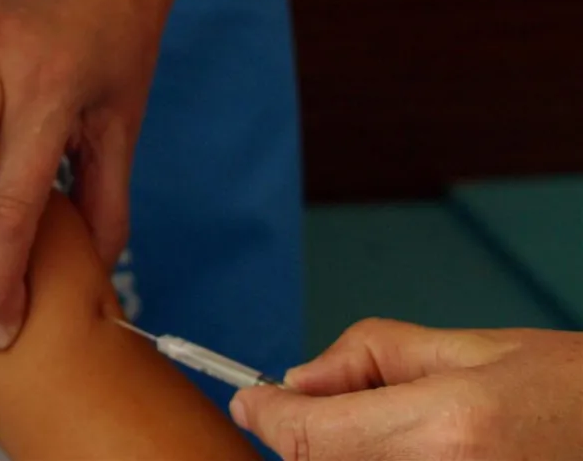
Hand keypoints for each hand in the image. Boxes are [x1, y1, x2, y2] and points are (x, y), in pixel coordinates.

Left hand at [230, 318, 582, 460]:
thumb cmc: (580, 392)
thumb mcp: (477, 349)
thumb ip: (376, 355)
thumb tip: (303, 375)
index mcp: (446, 430)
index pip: (309, 435)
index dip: (267, 414)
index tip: (250, 399)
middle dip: (308, 434)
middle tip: (322, 403)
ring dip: (345, 453)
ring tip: (398, 424)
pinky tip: (415, 447)